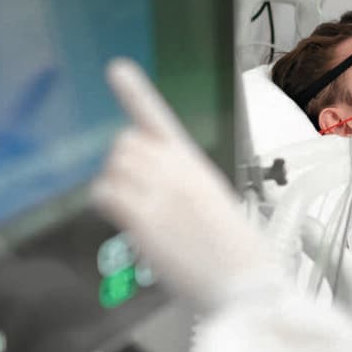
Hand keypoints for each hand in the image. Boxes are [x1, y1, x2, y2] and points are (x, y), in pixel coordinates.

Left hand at [91, 59, 284, 311]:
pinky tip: (129, 222)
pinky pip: (105, 194)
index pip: (159, 119)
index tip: (117, 68)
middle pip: (124, 143)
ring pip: (113, 167)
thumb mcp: (215, 204)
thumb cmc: (236, 252)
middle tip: (140, 194)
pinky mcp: (144, 218)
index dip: (135, 92)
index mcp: (196, 165)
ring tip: (141, 213)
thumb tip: (146, 185)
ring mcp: (160, 191)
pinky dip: (109, 206)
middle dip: (124, 165)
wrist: (246, 282)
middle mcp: (177, 170)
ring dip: (118, 187)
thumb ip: (181, 186)